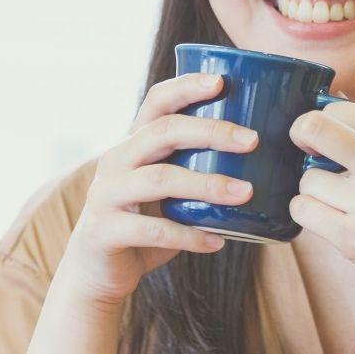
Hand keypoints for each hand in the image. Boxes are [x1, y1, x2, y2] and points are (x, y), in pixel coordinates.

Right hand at [54, 72, 258, 306]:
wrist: (96, 271)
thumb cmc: (144, 224)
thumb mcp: (164, 190)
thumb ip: (192, 169)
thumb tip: (258, 160)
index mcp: (131, 144)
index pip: (156, 103)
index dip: (185, 87)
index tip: (221, 81)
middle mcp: (115, 161)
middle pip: (163, 132)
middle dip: (211, 132)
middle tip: (252, 140)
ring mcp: (106, 194)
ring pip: (160, 179)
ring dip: (207, 185)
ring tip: (245, 193)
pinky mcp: (105, 230)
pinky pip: (153, 230)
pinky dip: (189, 235)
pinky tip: (216, 242)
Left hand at [287, 100, 354, 291]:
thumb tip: (329, 98)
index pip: (339, 109)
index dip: (321, 120)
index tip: (320, 137)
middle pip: (314, 128)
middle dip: (300, 135)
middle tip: (305, 150)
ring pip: (306, 179)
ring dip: (314, 190)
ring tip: (341, 201)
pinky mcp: (354, 237)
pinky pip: (302, 209)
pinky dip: (309, 213)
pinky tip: (332, 218)